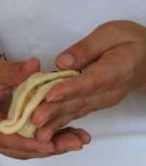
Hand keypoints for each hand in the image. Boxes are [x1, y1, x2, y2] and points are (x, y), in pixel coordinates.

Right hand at [0, 55, 89, 159]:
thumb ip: (13, 71)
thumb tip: (35, 66)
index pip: (7, 140)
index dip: (30, 144)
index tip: (51, 143)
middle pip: (21, 150)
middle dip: (49, 148)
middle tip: (76, 143)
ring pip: (27, 150)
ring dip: (53, 147)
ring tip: (79, 141)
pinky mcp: (9, 137)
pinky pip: (29, 143)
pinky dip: (49, 140)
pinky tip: (70, 135)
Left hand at [32, 21, 145, 141]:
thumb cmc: (129, 41)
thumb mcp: (111, 33)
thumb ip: (87, 48)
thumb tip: (62, 62)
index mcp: (115, 71)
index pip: (90, 82)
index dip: (69, 89)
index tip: (50, 95)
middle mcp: (108, 92)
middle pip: (79, 102)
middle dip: (55, 111)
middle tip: (35, 119)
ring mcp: (102, 101)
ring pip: (76, 112)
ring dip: (55, 123)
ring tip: (38, 132)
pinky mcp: (94, 105)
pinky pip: (76, 114)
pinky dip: (59, 124)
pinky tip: (44, 132)